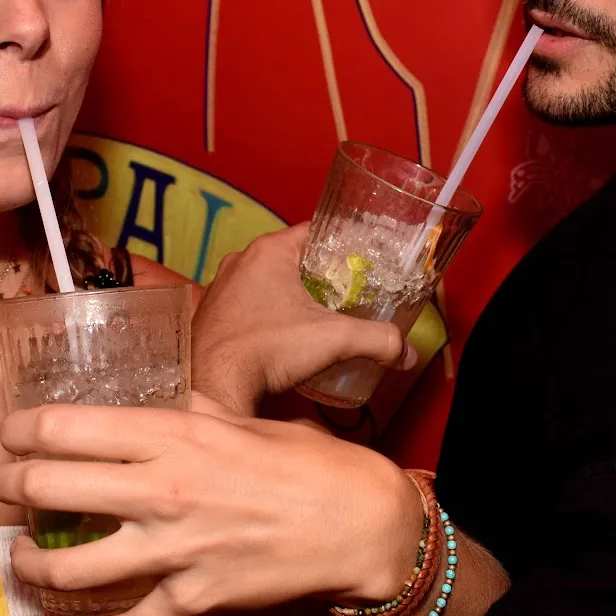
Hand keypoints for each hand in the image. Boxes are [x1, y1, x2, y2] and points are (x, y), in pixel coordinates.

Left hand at [0, 395, 425, 615]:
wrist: (359, 523)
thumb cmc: (306, 462)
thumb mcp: (243, 419)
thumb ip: (191, 408)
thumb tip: (160, 396)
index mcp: (173, 436)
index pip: (66, 428)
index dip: (20, 429)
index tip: (10, 431)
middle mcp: (162, 491)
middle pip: (48, 488)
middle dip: (10, 486)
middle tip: (4, 483)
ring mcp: (174, 551)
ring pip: (69, 566)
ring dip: (33, 562)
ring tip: (25, 557)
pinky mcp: (193, 598)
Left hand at [193, 225, 414, 414]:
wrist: (213, 384)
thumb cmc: (264, 349)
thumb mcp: (334, 339)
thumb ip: (376, 340)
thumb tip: (403, 351)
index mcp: (269, 251)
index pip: (314, 231)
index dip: (341, 243)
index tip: (360, 258)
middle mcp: (240, 262)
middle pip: (291, 258)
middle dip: (318, 275)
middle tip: (345, 293)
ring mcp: (222, 288)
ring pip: (266, 282)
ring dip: (290, 296)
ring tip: (316, 317)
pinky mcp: (212, 314)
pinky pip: (246, 304)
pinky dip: (267, 314)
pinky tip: (282, 336)